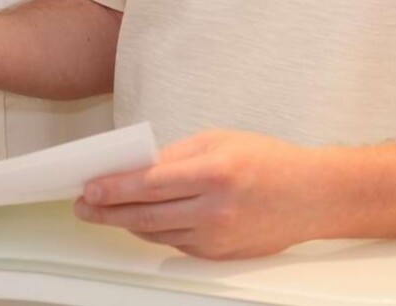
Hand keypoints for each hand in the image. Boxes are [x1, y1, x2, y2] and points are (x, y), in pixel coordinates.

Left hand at [74, 129, 328, 259]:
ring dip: (125, 223)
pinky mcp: (220, 254)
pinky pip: (175, 243)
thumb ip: (174, 155)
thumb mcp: (217, 141)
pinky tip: (138, 220)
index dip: (113, 189)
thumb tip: (134, 167)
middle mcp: (215, 209)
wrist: (312, 195)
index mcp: (214, 173)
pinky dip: (153, 231)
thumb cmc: (267, 161)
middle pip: (145, 215)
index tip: (88, 188)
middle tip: (83, 206)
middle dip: (107, 211)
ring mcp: (218, 236)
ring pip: (156, 233)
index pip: (149, 184)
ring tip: (102, 212)